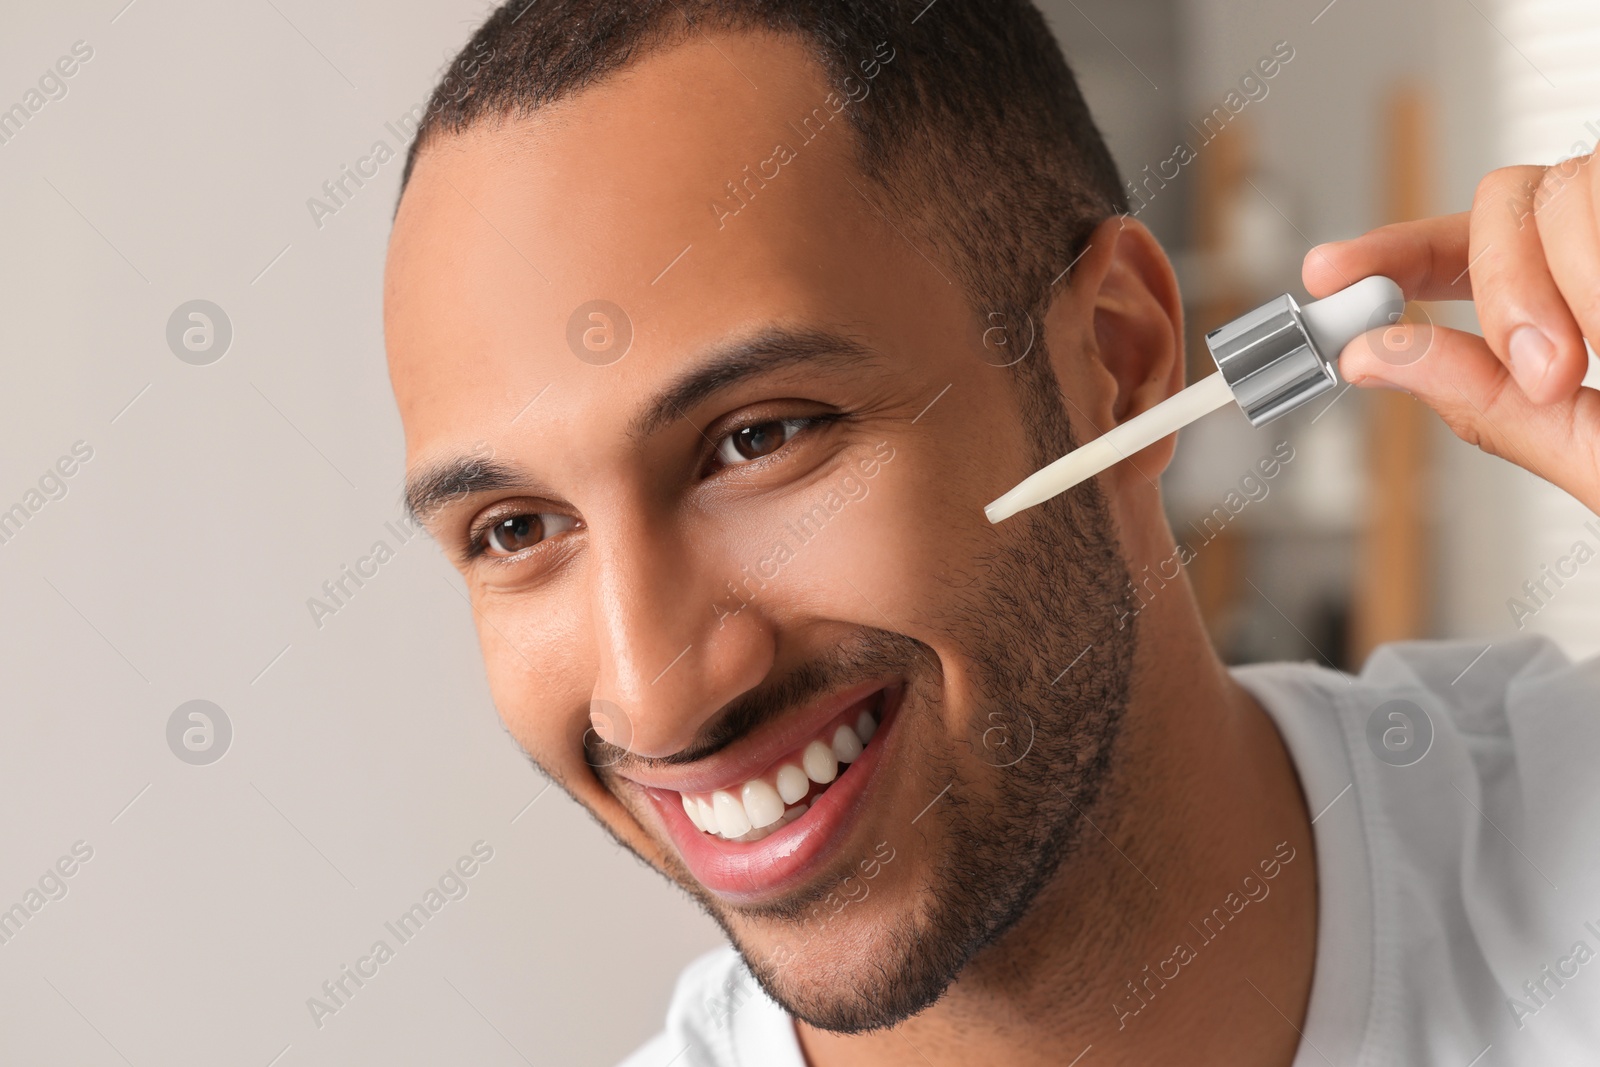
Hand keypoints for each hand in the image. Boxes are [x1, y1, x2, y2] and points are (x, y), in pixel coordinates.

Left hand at [1303, 152, 1599, 514]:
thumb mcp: (1593, 451)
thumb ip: (1491, 410)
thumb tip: (1370, 359)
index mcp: (1565, 295)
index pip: (1458, 251)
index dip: (1391, 252)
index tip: (1324, 272)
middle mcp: (1593, 238)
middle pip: (1500, 201)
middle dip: (1503, 287)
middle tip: (1546, 374)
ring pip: (1555, 192)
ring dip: (1570, 285)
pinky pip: (1597, 184)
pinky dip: (1598, 270)